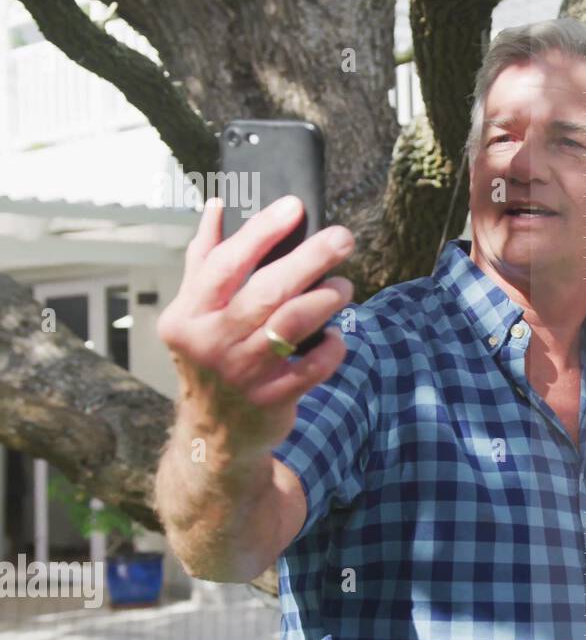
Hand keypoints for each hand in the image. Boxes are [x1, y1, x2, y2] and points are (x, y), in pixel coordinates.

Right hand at [156, 195, 354, 451]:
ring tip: (343, 286)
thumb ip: (205, 259)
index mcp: (187, 314)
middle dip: (309, 260)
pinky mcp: (271, 399)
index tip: (294, 206)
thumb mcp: (194, 312)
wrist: (213, 432)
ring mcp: (241, 373)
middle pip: (266, 291)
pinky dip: (331, 347)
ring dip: (324, 299)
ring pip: (291, 325)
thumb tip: (217, 206)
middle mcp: (210, 342)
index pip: (225, 263)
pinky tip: (336, 335)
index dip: (261, 231)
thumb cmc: (210, 357)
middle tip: (342, 238)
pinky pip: (312, 367)